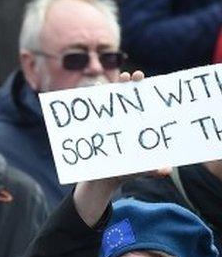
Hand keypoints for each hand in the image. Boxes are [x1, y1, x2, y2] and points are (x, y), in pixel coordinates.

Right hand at [72, 71, 169, 225]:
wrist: (101, 181)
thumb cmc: (124, 172)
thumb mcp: (139, 169)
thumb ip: (151, 169)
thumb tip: (165, 170)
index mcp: (134, 126)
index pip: (139, 105)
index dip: (141, 91)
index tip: (142, 79)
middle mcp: (120, 121)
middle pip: (125, 99)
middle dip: (128, 85)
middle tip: (133, 76)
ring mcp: (105, 124)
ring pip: (108, 103)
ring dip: (111, 89)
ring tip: (115, 81)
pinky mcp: (92, 129)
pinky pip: (92, 114)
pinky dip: (91, 101)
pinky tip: (93, 90)